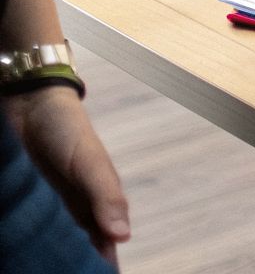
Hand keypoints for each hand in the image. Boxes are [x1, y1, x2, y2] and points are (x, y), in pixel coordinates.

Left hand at [3, 85, 128, 261]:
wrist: (29, 106)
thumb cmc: (68, 131)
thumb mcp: (91, 164)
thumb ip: (107, 197)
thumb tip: (123, 236)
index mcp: (98, 205)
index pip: (105, 246)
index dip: (103, 266)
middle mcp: (72, 213)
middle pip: (77, 252)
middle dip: (77, 266)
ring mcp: (46, 213)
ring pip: (50, 247)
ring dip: (49, 260)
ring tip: (45, 270)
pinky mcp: (22, 209)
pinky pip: (25, 236)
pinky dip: (26, 249)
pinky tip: (22, 259)